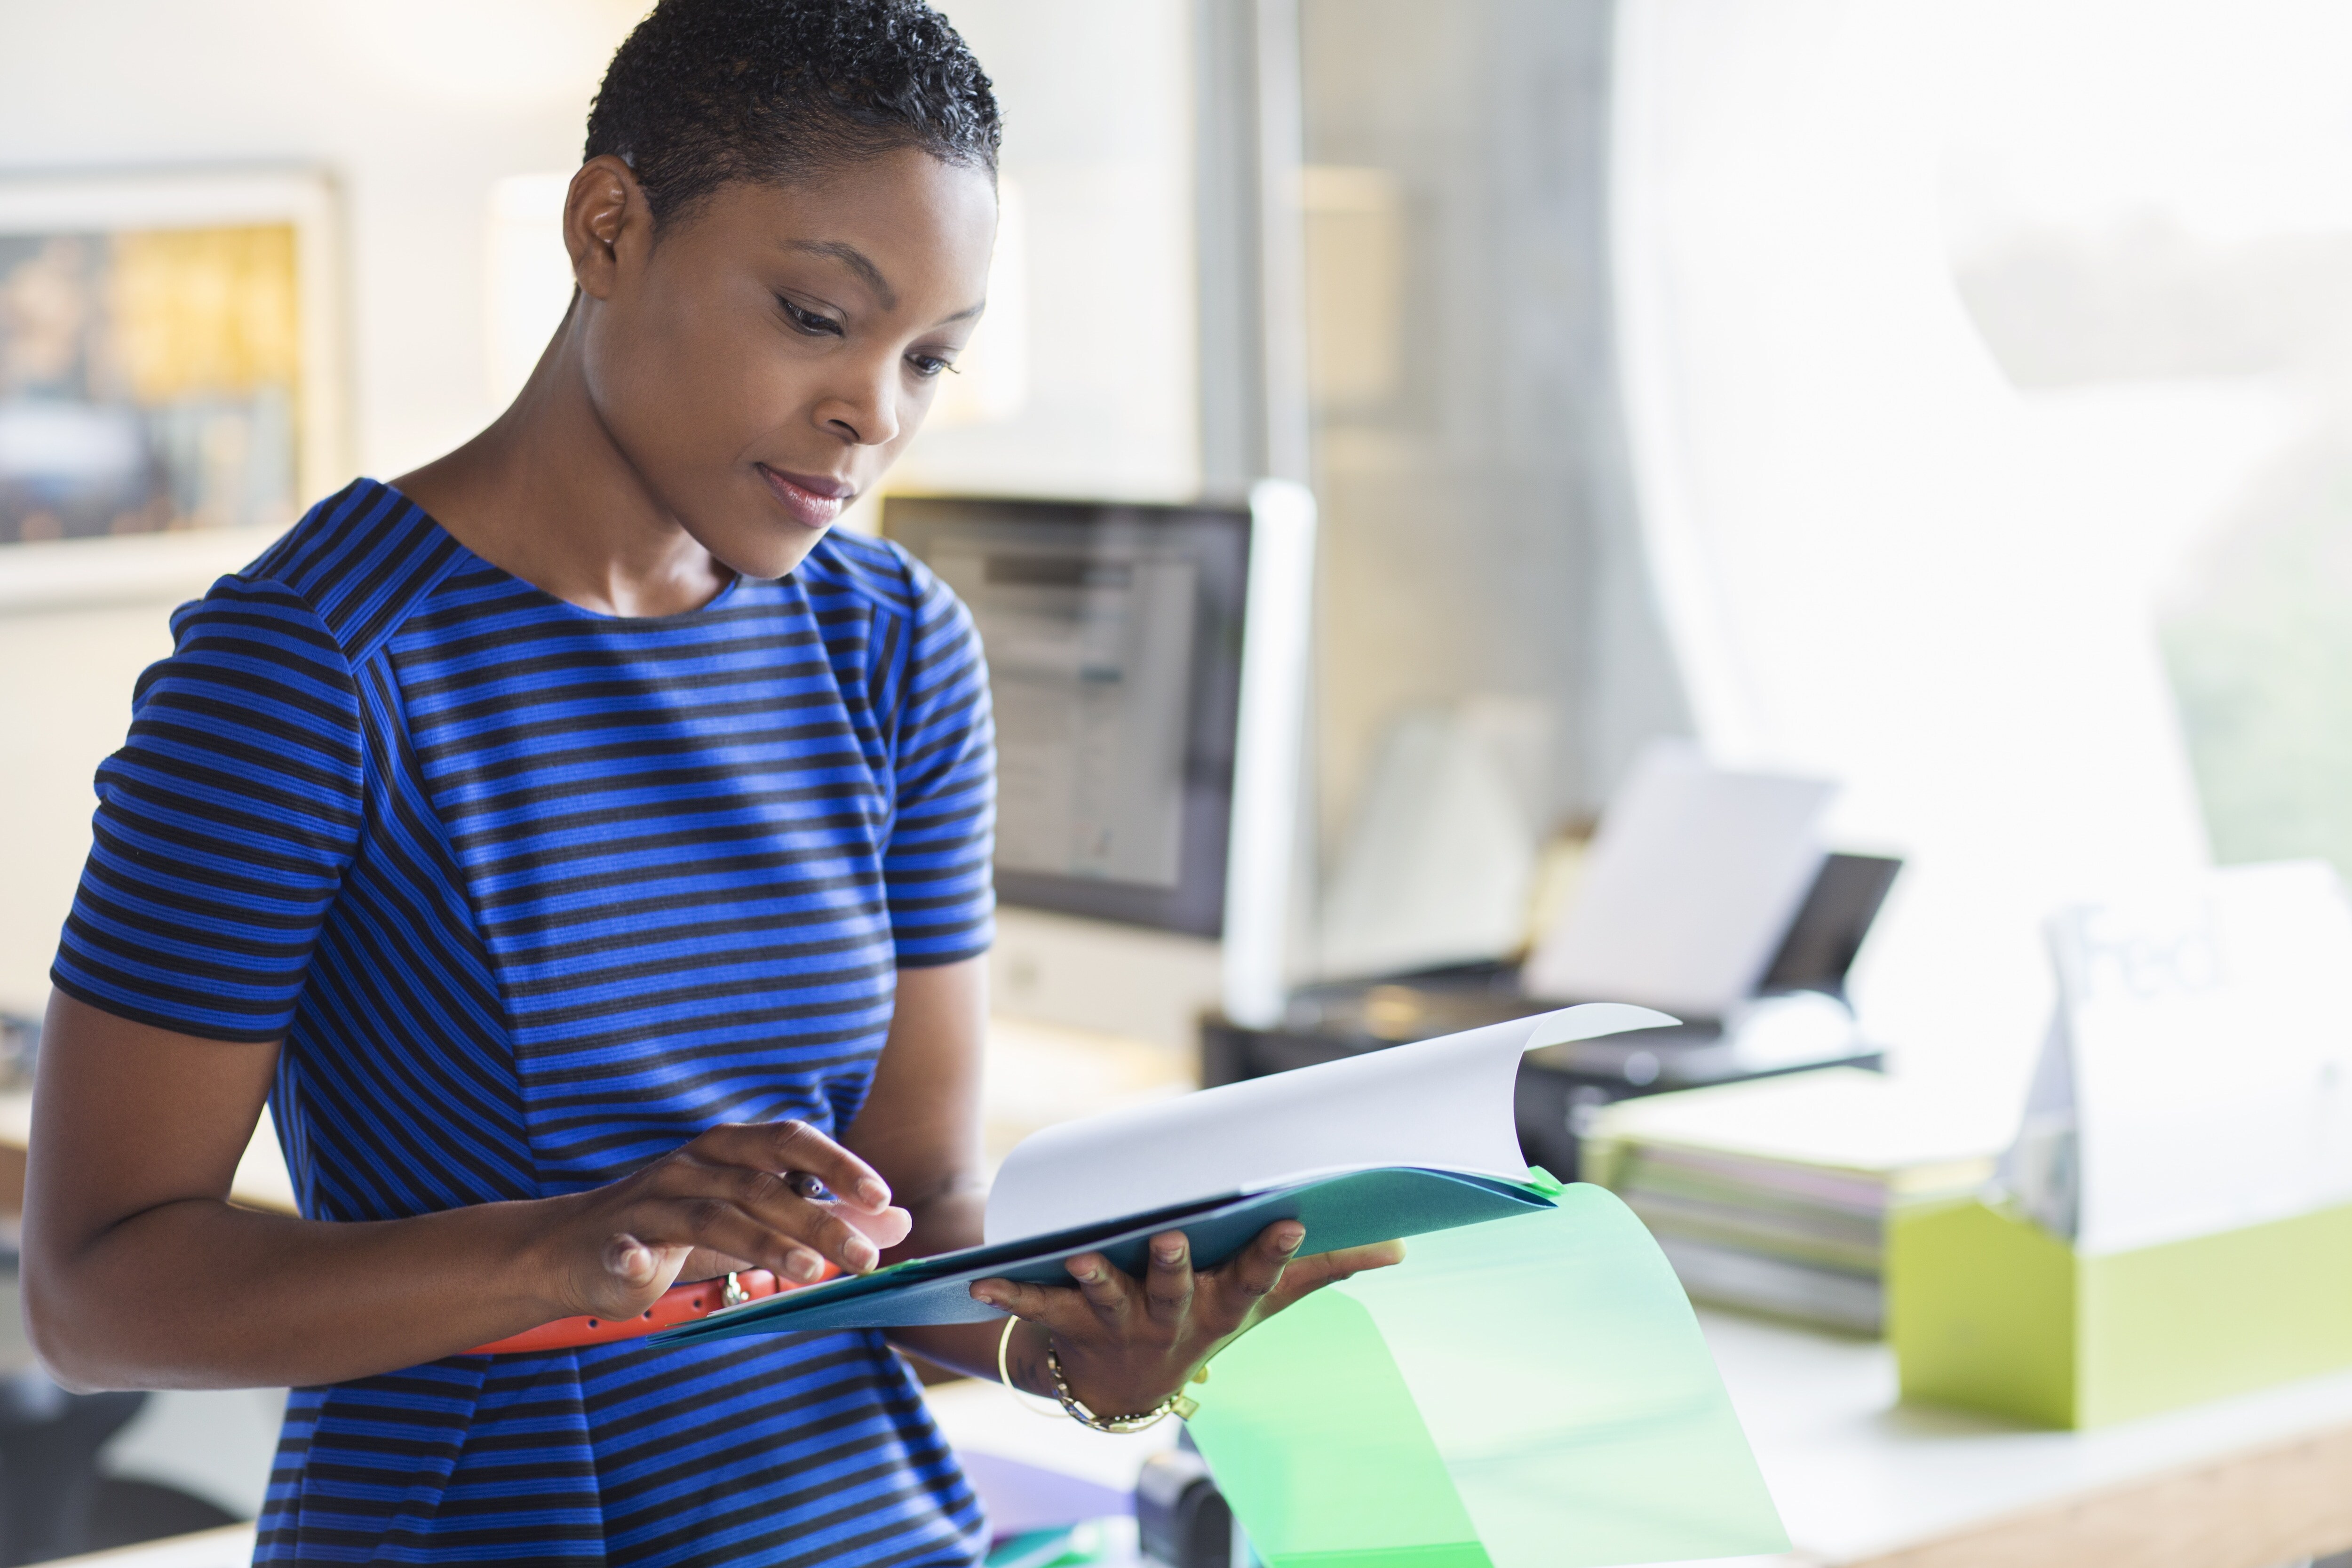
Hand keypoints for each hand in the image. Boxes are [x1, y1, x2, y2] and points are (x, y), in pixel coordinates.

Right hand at [543, 1120, 913, 1320]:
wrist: (576, 1248)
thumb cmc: (678, 1227)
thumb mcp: (753, 1216)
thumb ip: (823, 1213)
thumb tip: (899, 1220)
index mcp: (727, 1150)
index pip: (790, 1142)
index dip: (837, 1165)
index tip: (882, 1199)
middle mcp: (692, 1166)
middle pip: (762, 1185)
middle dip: (819, 1219)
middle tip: (866, 1256)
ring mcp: (650, 1203)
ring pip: (714, 1216)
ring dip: (765, 1244)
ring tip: (813, 1272)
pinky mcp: (613, 1243)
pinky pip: (625, 1248)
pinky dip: (634, 1257)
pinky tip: (645, 1271)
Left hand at [970, 1224, 1405, 1417]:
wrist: (1121, 1384)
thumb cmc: (1204, 1317)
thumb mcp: (1266, 1299)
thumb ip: (1327, 1268)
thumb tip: (1400, 1245)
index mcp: (1221, 1305)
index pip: (1256, 1276)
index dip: (1274, 1250)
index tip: (1293, 1217)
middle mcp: (1171, 1317)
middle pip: (1173, 1290)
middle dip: (1172, 1265)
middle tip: (1172, 1235)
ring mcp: (1117, 1322)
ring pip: (1105, 1298)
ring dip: (1093, 1278)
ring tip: (1080, 1255)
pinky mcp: (1068, 1321)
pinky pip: (1038, 1309)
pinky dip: (1009, 1295)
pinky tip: (980, 1281)